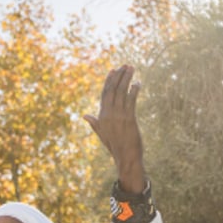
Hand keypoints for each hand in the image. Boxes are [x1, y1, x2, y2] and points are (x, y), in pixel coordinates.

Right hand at [84, 66, 146, 192]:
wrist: (125, 157)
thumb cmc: (115, 146)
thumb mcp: (102, 134)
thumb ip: (94, 123)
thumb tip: (85, 115)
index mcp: (102, 116)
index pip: (104, 94)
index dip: (109, 81)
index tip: (113, 70)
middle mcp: (109, 114)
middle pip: (113, 90)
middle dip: (119, 76)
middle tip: (125, 65)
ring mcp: (119, 116)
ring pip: (122, 92)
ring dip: (127, 79)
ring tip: (132, 68)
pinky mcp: (129, 118)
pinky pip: (131, 100)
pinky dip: (134, 90)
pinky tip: (137, 83)